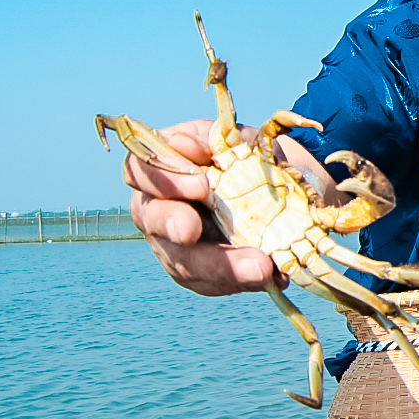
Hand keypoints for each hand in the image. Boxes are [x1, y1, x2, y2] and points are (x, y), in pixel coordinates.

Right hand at [121, 120, 334, 295]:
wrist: (279, 188)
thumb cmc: (248, 153)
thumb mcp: (238, 136)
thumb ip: (215, 139)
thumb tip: (186, 145)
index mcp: (159, 167)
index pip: (139, 170)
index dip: (162, 178)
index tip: (199, 182)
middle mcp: (155, 208)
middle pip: (152, 219)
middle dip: (173, 224)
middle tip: (192, 230)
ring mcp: (173, 246)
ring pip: (185, 262)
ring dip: (222, 266)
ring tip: (260, 267)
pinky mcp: (199, 274)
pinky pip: (214, 282)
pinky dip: (244, 280)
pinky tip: (274, 275)